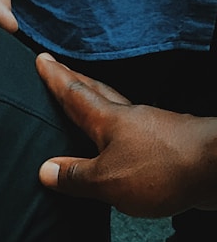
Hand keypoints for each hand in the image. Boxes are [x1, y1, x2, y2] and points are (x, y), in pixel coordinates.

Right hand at [36, 53, 216, 217]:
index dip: (57, 79)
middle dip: (76, 82)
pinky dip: (120, 131)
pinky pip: (135, 132)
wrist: (215, 167)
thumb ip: (76, 176)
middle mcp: (130, 117)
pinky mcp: (168, 144)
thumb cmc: (160, 170)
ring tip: (87, 104)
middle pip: (98, 94)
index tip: (42, 60)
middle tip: (61, 70)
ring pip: (118, 110)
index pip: (75, 95)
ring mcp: (152, 128)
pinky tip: (121, 141)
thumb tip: (46, 170)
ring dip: (99, 104)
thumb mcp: (107, 180)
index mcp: (109, 121)